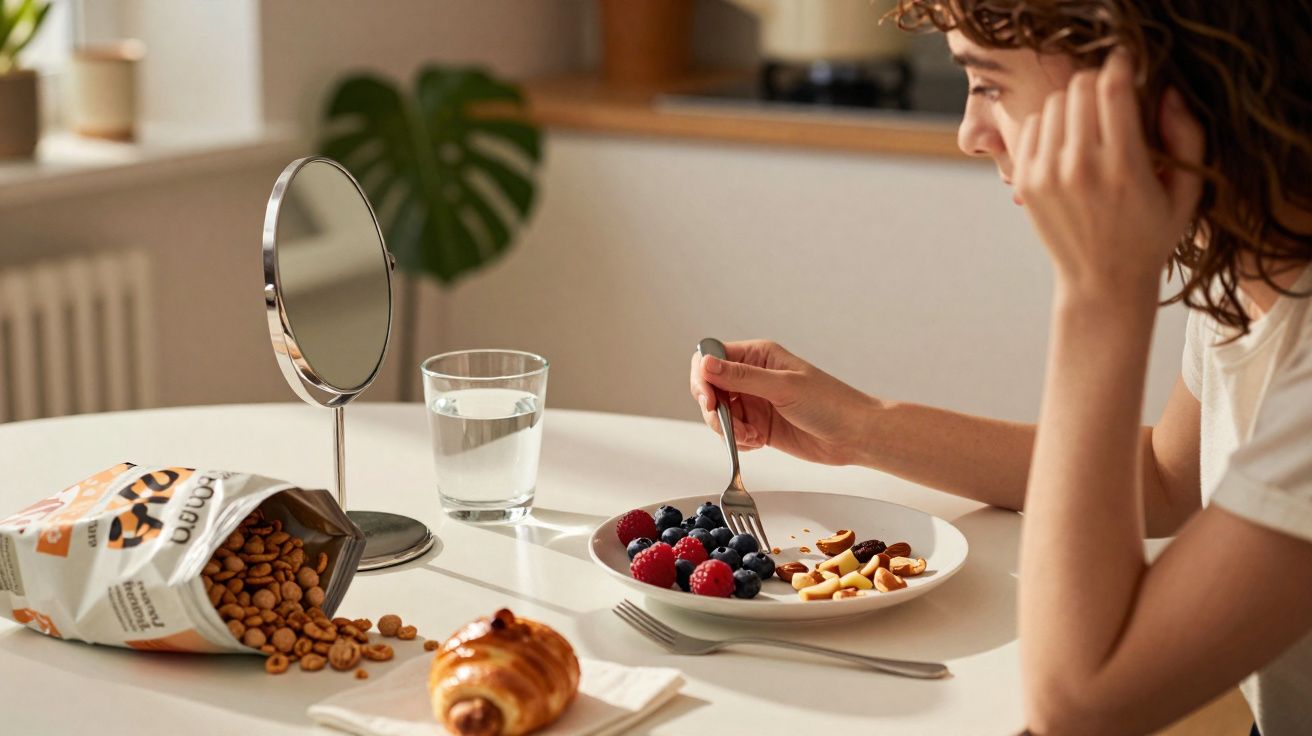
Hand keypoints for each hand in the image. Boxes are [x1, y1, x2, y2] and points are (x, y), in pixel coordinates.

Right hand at [688, 340, 874, 465]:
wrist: (854, 436)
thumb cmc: (830, 404)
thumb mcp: (784, 387)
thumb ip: (742, 377)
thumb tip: (706, 364)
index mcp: (758, 356)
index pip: (712, 357)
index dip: (703, 378)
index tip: (709, 400)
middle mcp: (753, 376)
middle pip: (710, 388)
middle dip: (714, 410)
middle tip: (728, 426)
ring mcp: (755, 401)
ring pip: (719, 414)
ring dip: (728, 429)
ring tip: (752, 436)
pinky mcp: (759, 425)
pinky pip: (733, 433)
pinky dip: (739, 441)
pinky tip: (759, 442)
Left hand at [1013, 49, 1204, 298]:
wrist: (1101, 282)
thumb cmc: (1151, 235)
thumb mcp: (1186, 192)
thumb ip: (1187, 137)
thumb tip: (1166, 92)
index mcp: (1124, 167)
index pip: (1113, 90)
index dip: (1120, 64)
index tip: (1126, 63)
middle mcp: (1080, 169)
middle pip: (1079, 88)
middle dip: (1097, 82)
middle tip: (1111, 97)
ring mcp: (1047, 176)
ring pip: (1053, 104)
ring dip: (1073, 103)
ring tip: (1091, 123)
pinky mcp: (1025, 183)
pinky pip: (1033, 126)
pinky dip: (1050, 124)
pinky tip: (1068, 142)